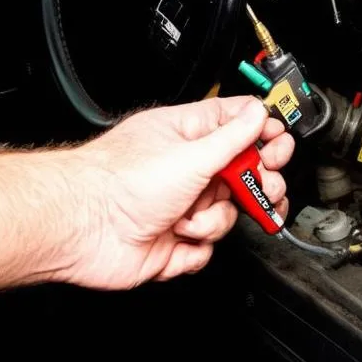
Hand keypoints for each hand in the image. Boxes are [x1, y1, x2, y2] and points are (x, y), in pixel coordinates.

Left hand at [66, 95, 293, 287]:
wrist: (84, 228)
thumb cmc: (120, 182)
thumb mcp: (191, 152)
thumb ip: (233, 135)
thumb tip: (259, 113)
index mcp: (187, 136)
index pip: (237, 125)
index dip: (264, 136)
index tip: (278, 147)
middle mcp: (185, 170)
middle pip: (243, 175)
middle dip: (257, 186)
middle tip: (262, 188)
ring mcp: (180, 206)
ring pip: (228, 215)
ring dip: (214, 221)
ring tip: (190, 220)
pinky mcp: (174, 242)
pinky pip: (207, 247)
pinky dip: (195, 247)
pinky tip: (175, 238)